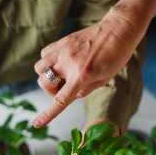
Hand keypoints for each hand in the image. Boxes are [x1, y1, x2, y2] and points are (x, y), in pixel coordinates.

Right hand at [32, 9, 145, 127]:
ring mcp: (63, 50)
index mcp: (82, 76)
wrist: (118, 30)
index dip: (48, 114)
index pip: (60, 100)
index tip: (37, 124)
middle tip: (63, 88)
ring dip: (46, 76)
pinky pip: (44, 54)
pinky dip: (48, 61)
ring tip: (60, 75)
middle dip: (50, 91)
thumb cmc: (116, 56)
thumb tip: (69, 96)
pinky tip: (60, 62)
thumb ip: (84, 90)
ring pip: (39, 68)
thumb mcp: (103, 80)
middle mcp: (69, 63)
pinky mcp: (62, 41)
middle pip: (44, 83)